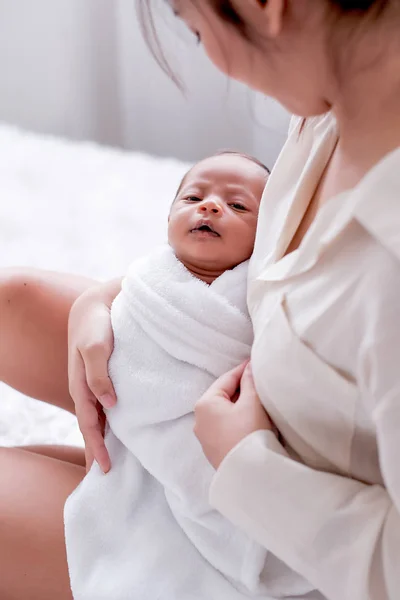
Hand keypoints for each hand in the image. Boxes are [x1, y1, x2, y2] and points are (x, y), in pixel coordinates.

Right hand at [68, 278, 120, 472]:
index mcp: (82, 386)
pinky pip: (109, 404)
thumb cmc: (97, 323)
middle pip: (93, 427)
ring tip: (118, 460)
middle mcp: (89, 389)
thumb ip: (99, 373)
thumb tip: (110, 405)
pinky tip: (125, 428)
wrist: (100, 302)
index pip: (89, 425)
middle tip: (109, 476)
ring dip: (107, 439)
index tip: (105, 470)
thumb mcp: (95, 345)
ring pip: (101, 418)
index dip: (96, 448)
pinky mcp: (109, 376)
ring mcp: (98, 384)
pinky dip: (115, 421)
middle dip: (98, 451)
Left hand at [194, 361, 272, 469]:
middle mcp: (199, 419)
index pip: (227, 379)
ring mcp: (205, 437)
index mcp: (205, 403)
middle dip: (242, 389)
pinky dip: (238, 420)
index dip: (243, 370)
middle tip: (260, 382)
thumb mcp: (252, 403)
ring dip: (241, 406)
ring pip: (225, 413)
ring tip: (259, 402)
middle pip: (224, 396)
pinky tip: (252, 421)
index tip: (256, 363)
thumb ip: (250, 382)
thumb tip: (249, 367)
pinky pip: (226, 427)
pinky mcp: (214, 450)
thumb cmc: (249, 434)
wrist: (248, 474)